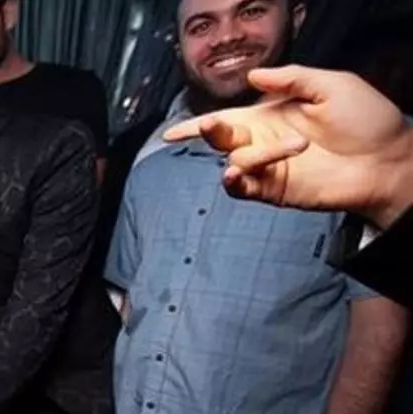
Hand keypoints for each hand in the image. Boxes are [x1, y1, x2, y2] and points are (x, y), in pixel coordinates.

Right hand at [163, 66, 412, 226]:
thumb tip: (253, 77)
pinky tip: (236, 174)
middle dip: (209, 131)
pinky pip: (242, 188)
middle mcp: (264, 142)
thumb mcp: (331, 85)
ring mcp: (269, 168)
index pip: (226, 118)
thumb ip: (290, 78)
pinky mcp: (275, 190)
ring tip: (298, 146)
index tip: (171, 132)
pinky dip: (234, 182)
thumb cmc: (368, 122)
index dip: (195, 126)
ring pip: (235, 161)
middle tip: (212, 126)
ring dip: (255, 154)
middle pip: (221, 139)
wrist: (388, 160)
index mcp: (271, 116)